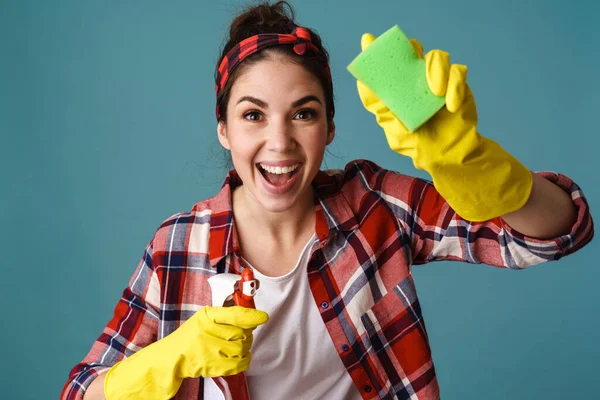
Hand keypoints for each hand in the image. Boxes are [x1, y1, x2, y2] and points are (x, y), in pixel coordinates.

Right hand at [104, 306, 268, 398]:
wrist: (171, 357)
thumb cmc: (189, 336)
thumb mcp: (203, 318)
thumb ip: (224, 315)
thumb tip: (250, 315)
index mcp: (207, 316)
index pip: (234, 314)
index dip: (251, 316)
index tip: (263, 317)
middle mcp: (208, 331)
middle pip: (241, 333)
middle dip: (246, 334)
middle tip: (243, 333)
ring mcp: (210, 350)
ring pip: (241, 348)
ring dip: (245, 347)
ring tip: (238, 345)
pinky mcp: (212, 365)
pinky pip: (238, 363)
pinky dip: (244, 360)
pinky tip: (241, 357)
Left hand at [356, 32, 531, 220]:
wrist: (447, 155)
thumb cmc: (417, 143)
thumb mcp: (393, 128)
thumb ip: (379, 106)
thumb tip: (364, 85)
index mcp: (398, 88)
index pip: (387, 63)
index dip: (376, 49)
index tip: (367, 41)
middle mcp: (416, 80)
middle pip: (412, 50)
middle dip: (410, 48)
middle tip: (411, 54)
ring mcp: (437, 80)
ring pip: (436, 57)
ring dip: (436, 71)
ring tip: (436, 93)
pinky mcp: (457, 83)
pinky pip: (457, 72)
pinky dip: (455, 87)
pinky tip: (450, 105)